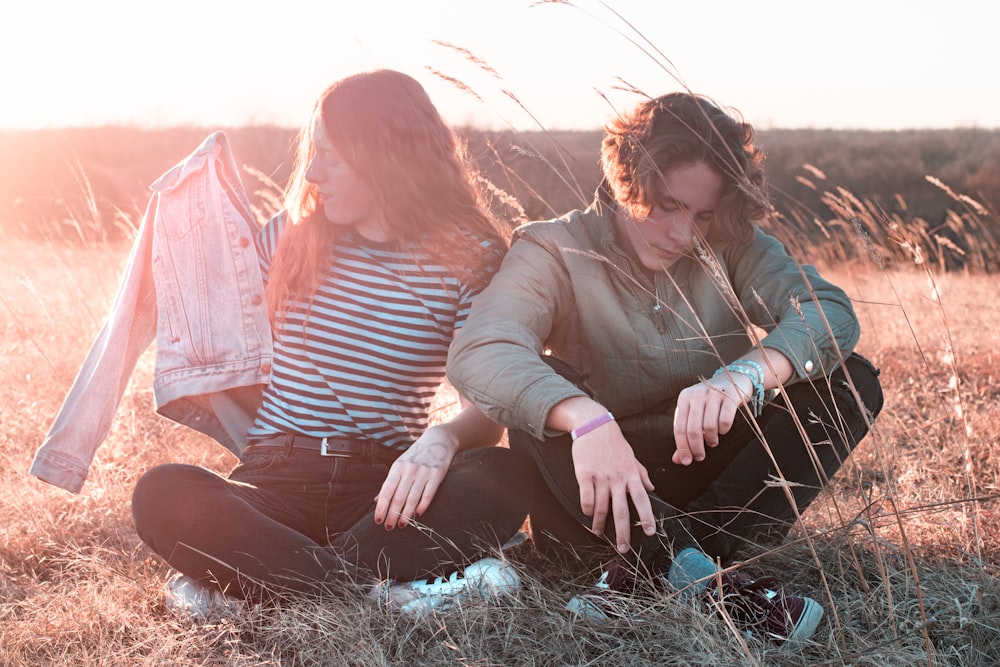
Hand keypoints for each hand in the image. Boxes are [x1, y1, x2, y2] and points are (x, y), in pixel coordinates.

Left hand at [373, 426, 457, 529]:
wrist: (439, 440)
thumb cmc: (416, 455)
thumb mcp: (400, 465)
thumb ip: (390, 482)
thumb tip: (377, 500)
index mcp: (397, 467)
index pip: (386, 491)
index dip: (381, 507)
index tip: (378, 521)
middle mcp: (409, 470)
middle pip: (398, 497)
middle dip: (392, 515)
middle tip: (389, 527)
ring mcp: (423, 472)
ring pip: (412, 498)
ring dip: (406, 514)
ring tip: (401, 525)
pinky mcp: (437, 475)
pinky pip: (428, 494)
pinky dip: (422, 506)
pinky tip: (417, 515)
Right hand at [571, 420, 655, 552]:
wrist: (594, 425)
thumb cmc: (614, 442)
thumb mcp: (632, 456)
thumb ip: (642, 473)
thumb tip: (652, 487)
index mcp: (631, 474)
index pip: (642, 500)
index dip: (647, 517)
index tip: (650, 533)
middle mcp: (618, 478)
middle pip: (622, 511)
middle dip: (623, 532)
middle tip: (623, 548)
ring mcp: (601, 477)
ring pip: (602, 508)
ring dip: (600, 524)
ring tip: (599, 533)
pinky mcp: (585, 474)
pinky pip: (586, 498)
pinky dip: (587, 509)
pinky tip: (588, 514)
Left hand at [672, 371, 751, 464]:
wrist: (734, 377)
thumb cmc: (711, 400)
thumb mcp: (695, 413)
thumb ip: (686, 435)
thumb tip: (678, 459)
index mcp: (684, 398)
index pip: (679, 428)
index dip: (682, 448)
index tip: (686, 461)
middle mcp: (697, 394)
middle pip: (693, 430)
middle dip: (696, 448)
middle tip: (700, 457)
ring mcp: (714, 394)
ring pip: (709, 427)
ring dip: (711, 440)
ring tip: (712, 441)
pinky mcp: (730, 395)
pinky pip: (725, 420)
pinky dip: (723, 430)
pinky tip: (722, 431)